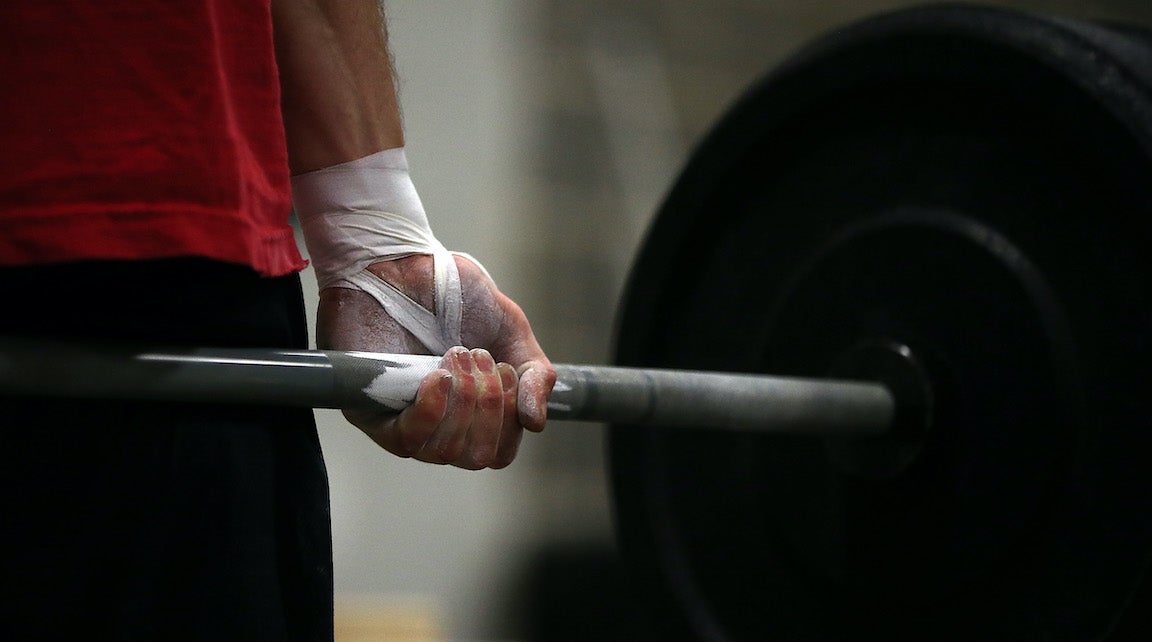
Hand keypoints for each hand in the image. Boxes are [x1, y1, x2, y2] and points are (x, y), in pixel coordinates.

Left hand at [316, 254, 554, 468]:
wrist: (401, 262)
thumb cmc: (452, 294)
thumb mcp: (511, 330)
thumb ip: (534, 374)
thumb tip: (535, 423)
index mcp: (471, 412)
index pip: (498, 452)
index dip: (509, 421)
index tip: (506, 372)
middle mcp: (438, 424)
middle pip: (476, 456)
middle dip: (490, 407)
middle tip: (479, 358)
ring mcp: (403, 421)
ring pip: (446, 451)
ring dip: (464, 403)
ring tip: (458, 356)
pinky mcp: (369, 412)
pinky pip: (406, 441)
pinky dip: (432, 411)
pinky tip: (438, 377)